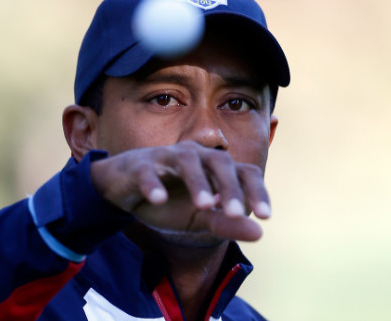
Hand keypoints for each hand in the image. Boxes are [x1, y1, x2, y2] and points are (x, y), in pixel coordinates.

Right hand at [89, 141, 271, 241]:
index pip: (244, 172)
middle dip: (230, 187)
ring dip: (197, 182)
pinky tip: (158, 200)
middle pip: (220, 161)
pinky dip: (153, 184)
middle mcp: (196, 156)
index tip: (265, 217)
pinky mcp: (140, 165)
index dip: (257, 191)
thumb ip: (226, 224)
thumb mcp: (199, 218)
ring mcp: (167, 157)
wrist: (125, 189)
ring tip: (204, 206)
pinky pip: (148, 171)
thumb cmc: (169, 200)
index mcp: (214, 168)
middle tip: (236, 214)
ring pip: (187, 161)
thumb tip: (260, 233)